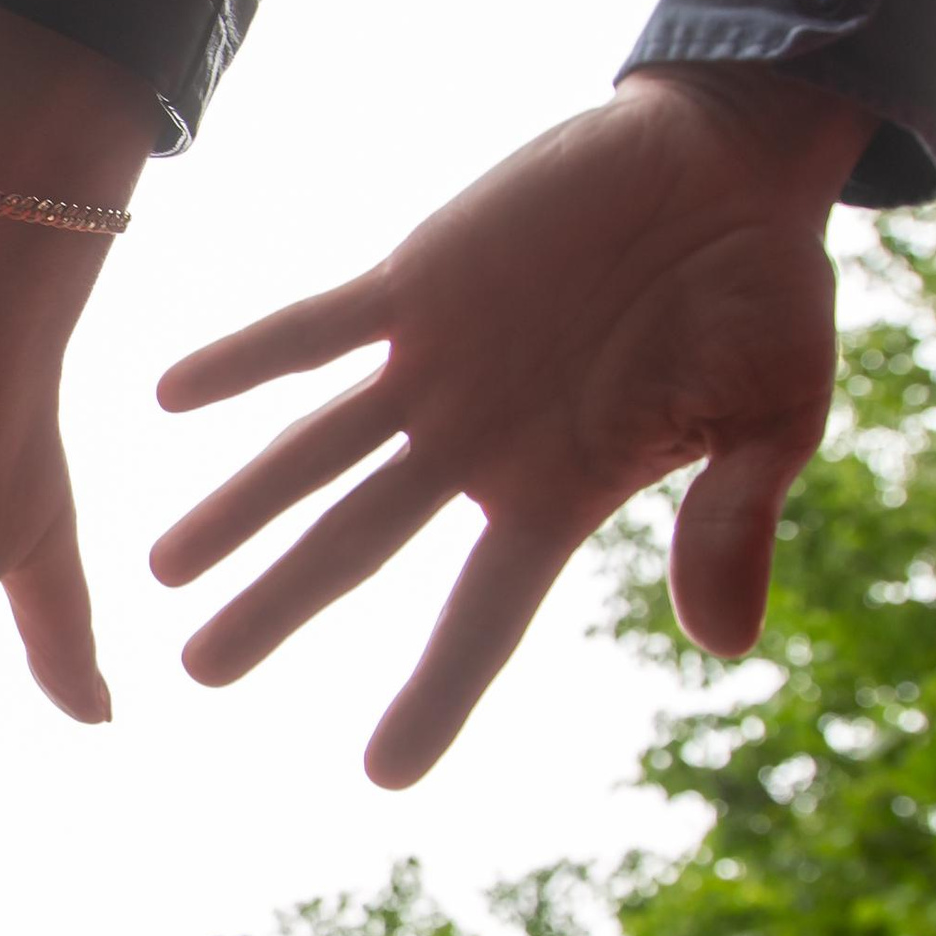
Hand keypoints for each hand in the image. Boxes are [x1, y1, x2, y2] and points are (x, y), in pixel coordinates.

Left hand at [150, 69, 872, 785]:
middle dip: (277, 605)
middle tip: (198, 669)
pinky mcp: (417, 280)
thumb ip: (732, 521)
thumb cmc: (763, 294)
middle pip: (355, 544)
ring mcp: (435, 367)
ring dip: (240, 504)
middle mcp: (474, 445)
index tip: (384, 776)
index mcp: (556, 494)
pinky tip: (172, 394)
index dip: (436, 693)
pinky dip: (248, 357)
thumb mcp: (772, 414)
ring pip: (314, 451)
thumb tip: (727, 645)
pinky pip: (316, 328)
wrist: (725, 160)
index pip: (483, 617)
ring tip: (163, 564)